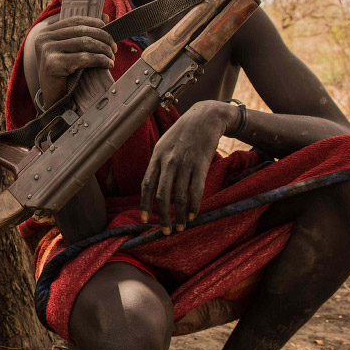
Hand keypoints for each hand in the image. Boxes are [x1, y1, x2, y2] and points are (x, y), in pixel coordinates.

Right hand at [32, 16, 115, 105]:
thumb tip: (105, 17)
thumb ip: (84, 34)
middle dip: (103, 38)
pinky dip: (100, 60)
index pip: (75, 21)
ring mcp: (46, 51)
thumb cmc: (64, 75)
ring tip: (112, 57)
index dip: (95, 24)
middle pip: (81, 31)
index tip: (109, 32)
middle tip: (114, 48)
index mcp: (46, 32)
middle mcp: (44, 39)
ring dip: (103, 49)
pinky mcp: (53, 64)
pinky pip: (83, 58)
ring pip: (84, 43)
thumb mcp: (72, 51)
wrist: (54, 100)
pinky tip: (108, 64)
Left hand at [139, 101, 234, 232]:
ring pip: (179, 196)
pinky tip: (193, 216)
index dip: (145, 204)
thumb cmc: (182, 133)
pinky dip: (194, 206)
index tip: (145, 220)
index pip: (147, 185)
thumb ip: (157, 164)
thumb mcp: (163, 144)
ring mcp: (185, 164)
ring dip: (179, 215)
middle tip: (164, 231)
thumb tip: (151, 186)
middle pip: (162, 195)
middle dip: (163, 216)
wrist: (205, 118)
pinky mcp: (201, 166)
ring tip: (179, 227)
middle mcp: (169, 162)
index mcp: (157, 157)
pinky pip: (196, 191)